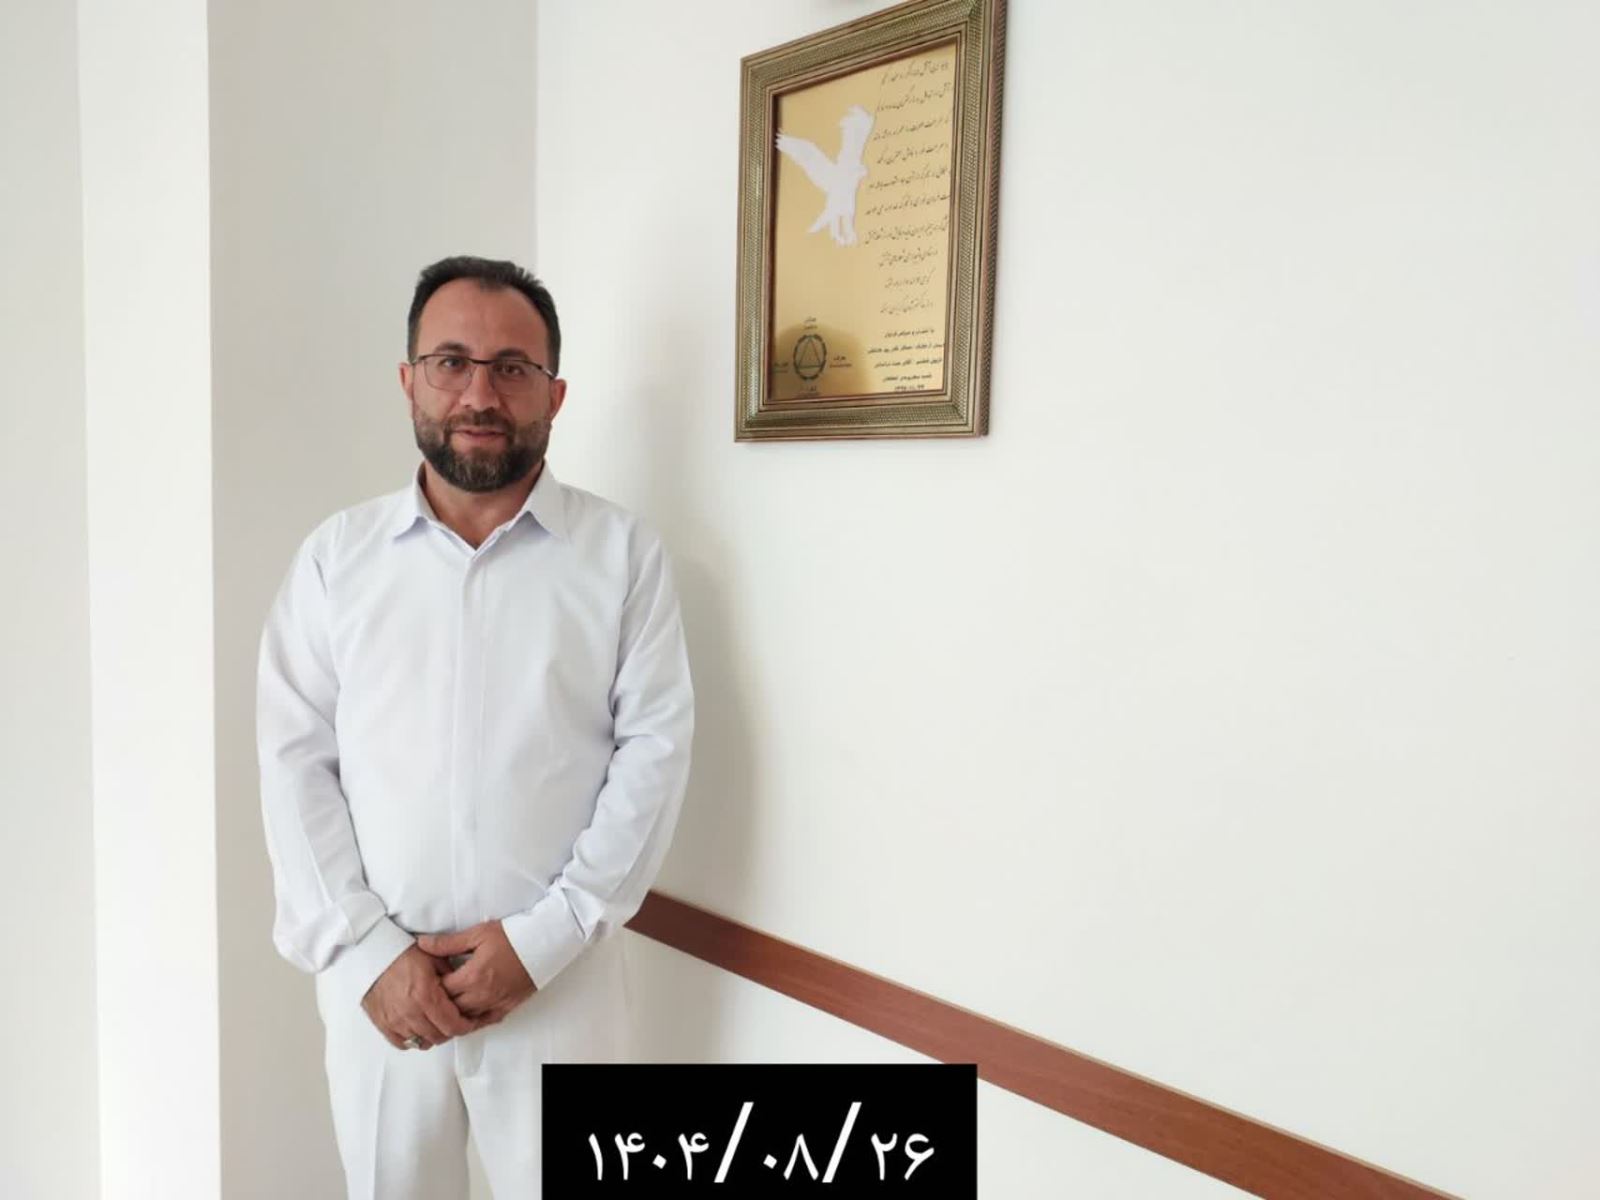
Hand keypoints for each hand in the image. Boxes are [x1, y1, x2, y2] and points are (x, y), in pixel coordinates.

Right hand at [360, 944, 482, 1050]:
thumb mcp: (434, 958)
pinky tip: (418, 1028)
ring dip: (433, 1035)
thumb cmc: (402, 954)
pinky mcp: (383, 1024)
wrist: (372, 954)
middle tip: (454, 1022)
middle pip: (439, 1036)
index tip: (468, 1022)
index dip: (465, 1026)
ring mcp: (395, 1020)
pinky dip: (413, 1039)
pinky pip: (403, 1044)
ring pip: (422, 1042)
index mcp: (426, 995)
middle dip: (451, 1031)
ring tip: (436, 1024)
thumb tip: (464, 991)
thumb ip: (452, 977)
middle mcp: (411, 1012)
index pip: (452, 1025)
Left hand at [416, 920, 536, 1027]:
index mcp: (472, 976)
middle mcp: (482, 994)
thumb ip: (448, 943)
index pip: (440, 991)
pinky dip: (472, 1021)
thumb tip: (422, 944)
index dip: (429, 987)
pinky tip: (466, 1015)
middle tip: (431, 995)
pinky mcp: (507, 1007)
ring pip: (465, 1019)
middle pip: (450, 1009)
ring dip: (453, 1014)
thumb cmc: (511, 936)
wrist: (543, 943)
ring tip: (445, 1006)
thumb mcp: (478, 934)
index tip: (425, 980)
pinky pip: (484, 1022)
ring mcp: (495, 1003)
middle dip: (438, 1003)